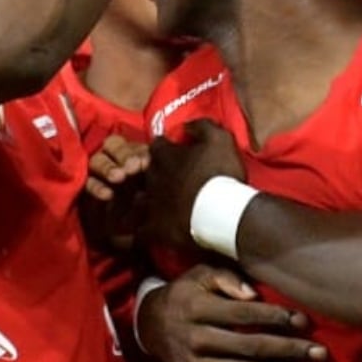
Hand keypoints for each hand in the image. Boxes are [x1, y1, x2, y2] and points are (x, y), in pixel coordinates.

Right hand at [83, 135, 151, 250]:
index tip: (146, 162)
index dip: (136, 148)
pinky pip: (87, 184)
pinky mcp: (87, 188)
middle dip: (123, 154)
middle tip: (133, 168)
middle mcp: (113, 158)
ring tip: (119, 178)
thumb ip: (154, 166)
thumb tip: (156, 152)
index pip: (132, 140)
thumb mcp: (156, 182)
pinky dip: (97, 188)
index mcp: (131, 152)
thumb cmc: (149, 201)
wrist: (137, 230)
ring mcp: (98, 172)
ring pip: (97, 161)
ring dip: (108, 167)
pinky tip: (107, 195)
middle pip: (112, 145)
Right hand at [139, 265, 325, 361]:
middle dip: (290, 351)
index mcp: (199, 309)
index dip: (277, 318)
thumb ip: (226, 278)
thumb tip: (254, 294)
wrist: (148, 326)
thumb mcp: (199, 275)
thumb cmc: (184, 294)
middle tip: (320, 353)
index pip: (245, 315)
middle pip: (252, 347)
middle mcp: (199, 340)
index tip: (305, 322)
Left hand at [146, 119, 247, 252]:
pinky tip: (143, 236)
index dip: (166, 148)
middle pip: (145, 172)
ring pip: (138, 202)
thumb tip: (187, 125)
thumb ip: (202, 126)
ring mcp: (151, 204)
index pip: (157, 146)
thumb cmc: (221, 173)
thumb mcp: (219, 139)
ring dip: (145, 202)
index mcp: (164, 156)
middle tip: (171, 181)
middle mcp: (152, 178)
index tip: (176, 153)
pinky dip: (140, 233)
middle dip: (154, 175)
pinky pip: (139, 233)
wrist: (223, 213)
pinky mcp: (154, 229)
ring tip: (157, 208)